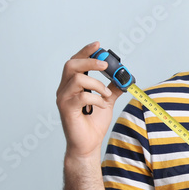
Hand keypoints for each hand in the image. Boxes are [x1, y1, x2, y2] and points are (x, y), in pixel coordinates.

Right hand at [55, 41, 123, 159]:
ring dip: (97, 85)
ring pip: (77, 79)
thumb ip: (112, 88)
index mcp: (72, 84)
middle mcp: (64, 89)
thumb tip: (124, 77)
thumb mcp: (106, 102)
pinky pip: (82, 96)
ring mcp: (63, 99)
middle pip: (71, 65)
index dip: (85, 51)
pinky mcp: (66, 109)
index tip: (98, 45)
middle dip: (90, 61)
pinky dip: (96, 98)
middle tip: (106, 65)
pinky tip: (102, 106)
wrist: (88, 145)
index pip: (75, 62)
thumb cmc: (93, 124)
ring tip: (106, 95)